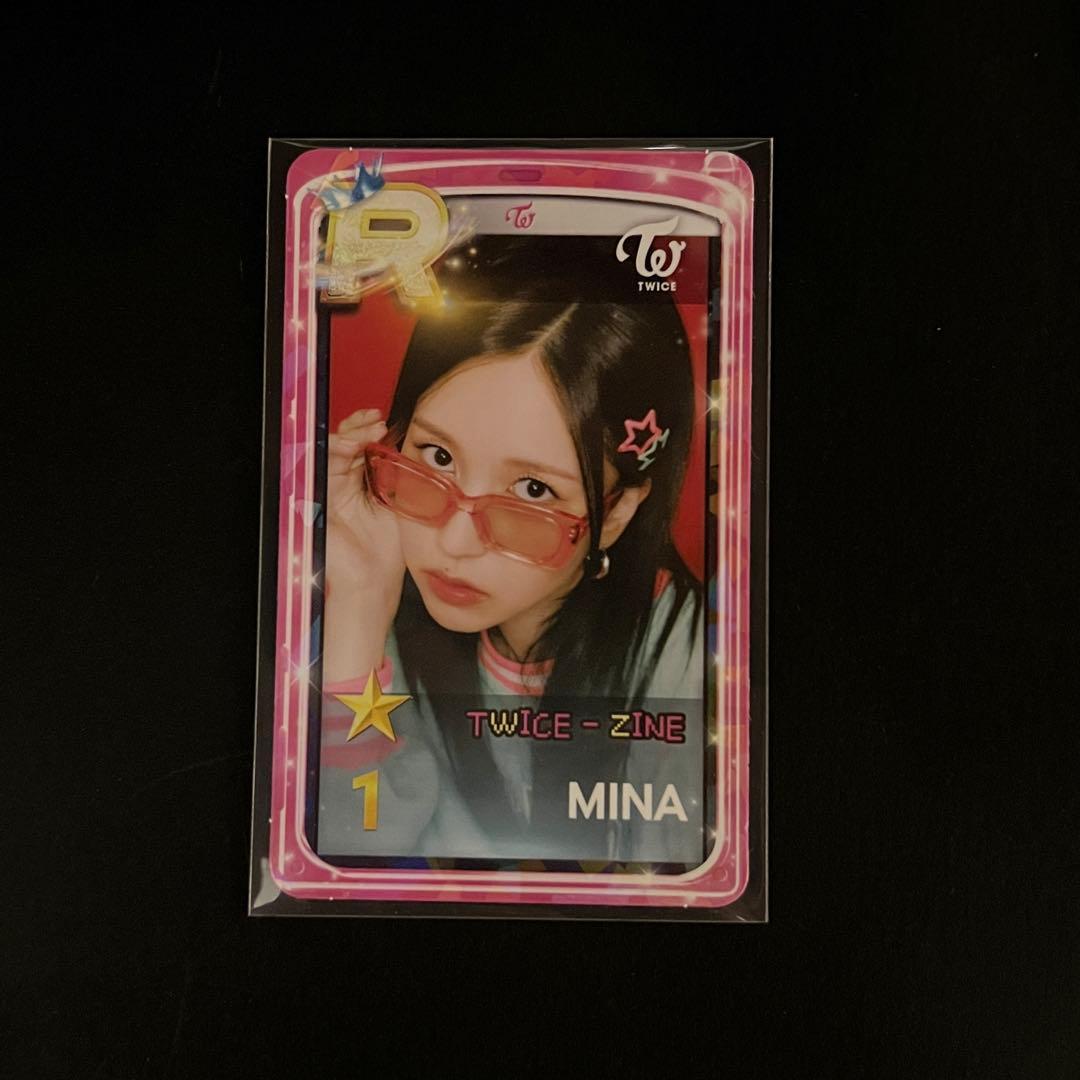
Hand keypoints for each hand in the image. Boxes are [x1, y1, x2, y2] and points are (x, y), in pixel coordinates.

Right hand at [323, 409, 405, 679]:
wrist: (374, 581)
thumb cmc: (388, 550)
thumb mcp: (398, 502)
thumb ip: (395, 474)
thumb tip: (405, 444)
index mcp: (356, 485)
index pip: (355, 446)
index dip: (365, 430)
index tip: (383, 421)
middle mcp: (337, 485)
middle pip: (339, 443)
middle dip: (357, 427)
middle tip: (376, 421)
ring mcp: (323, 492)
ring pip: (328, 450)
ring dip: (348, 435)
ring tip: (370, 430)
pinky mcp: (312, 501)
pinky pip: (318, 467)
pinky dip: (334, 452)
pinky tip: (353, 446)